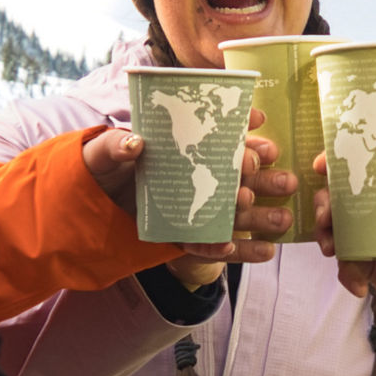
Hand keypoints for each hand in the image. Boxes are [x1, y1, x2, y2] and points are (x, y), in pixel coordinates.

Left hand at [84, 123, 297, 264]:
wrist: (90, 206)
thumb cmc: (102, 171)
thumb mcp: (101, 154)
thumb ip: (113, 146)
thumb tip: (135, 143)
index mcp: (182, 147)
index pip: (216, 133)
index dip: (238, 126)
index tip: (258, 122)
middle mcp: (195, 174)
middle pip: (236, 173)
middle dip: (263, 176)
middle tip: (284, 179)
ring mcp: (194, 207)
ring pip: (235, 211)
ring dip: (262, 216)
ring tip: (285, 219)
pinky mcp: (187, 237)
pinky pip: (216, 245)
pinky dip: (240, 251)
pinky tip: (264, 253)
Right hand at [314, 149, 375, 299]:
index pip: (365, 165)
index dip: (338, 160)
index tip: (321, 164)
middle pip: (339, 195)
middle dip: (323, 203)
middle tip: (325, 216)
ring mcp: (371, 235)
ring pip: (334, 227)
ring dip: (325, 235)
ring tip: (331, 249)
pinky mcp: (368, 263)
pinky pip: (345, 264)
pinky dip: (345, 274)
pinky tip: (359, 286)